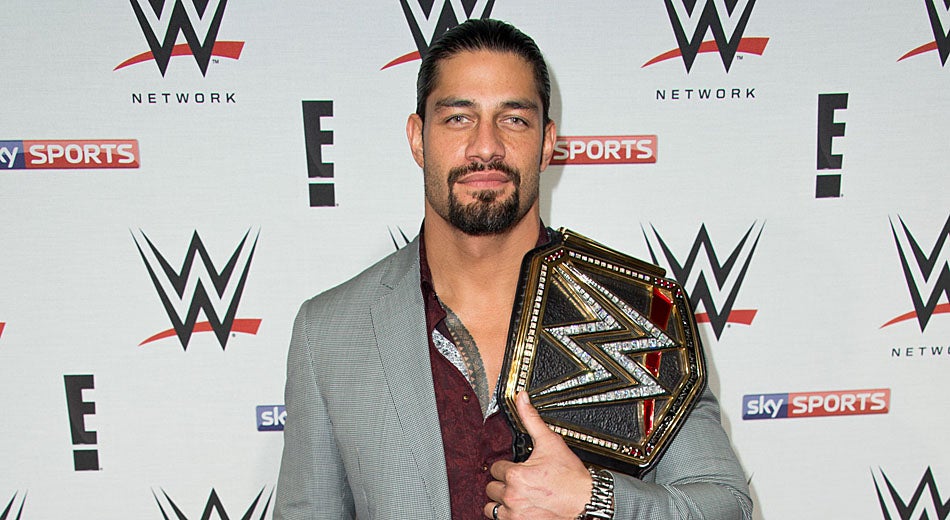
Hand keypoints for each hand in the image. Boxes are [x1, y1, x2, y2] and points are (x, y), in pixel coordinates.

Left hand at [484, 391, 591, 518]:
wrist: (586, 501)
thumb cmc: (571, 476)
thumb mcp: (551, 442)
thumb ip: (531, 419)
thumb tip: (522, 398)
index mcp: (516, 475)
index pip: (496, 467)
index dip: (507, 465)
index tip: (517, 467)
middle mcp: (512, 496)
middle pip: (491, 486)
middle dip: (503, 482)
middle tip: (519, 480)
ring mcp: (515, 513)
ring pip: (491, 505)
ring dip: (500, 500)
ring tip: (516, 494)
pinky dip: (506, 514)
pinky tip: (518, 506)